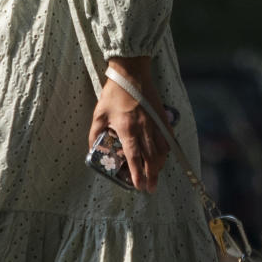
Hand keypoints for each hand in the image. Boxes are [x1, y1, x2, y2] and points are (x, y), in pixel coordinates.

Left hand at [88, 56, 169, 193]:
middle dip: (151, 176)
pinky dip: (166, 152)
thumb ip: (95, 134)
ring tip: (155, 176)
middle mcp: (144, 129)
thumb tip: (93, 150)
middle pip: (151, 159)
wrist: (131, 73)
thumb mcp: (99, 114)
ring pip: (162, 151)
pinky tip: (163, 158)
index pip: (134, 158)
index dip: (137, 174)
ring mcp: (155, 124)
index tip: (139, 186)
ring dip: (159, 166)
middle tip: (150, 188)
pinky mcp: (163, 118)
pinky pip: (168, 139)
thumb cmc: (113, 93)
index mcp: (127, 130)